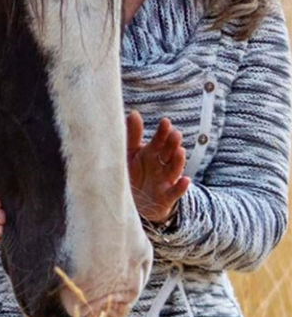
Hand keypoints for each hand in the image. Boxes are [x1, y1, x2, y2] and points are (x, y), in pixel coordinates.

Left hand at [126, 110, 190, 224]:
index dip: (162, 132)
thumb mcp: (130, 154)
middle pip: (168, 153)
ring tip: (180, 151)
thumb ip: (132, 135)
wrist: (136, 203)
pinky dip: (180, 187)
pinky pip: (174, 192)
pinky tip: (185, 180)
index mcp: (151, 154)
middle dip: (172, 144)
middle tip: (175, 133)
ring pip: (174, 170)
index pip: (158, 141)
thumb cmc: (134, 174)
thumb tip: (134, 112)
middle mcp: (160, 166)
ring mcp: (165, 181)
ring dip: (178, 161)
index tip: (165, 121)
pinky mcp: (166, 198)